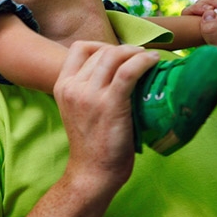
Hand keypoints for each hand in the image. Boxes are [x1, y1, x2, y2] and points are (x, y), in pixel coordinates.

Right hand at [54, 42, 158, 187]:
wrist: (92, 172)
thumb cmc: (91, 143)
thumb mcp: (77, 109)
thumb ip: (85, 89)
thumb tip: (114, 71)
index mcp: (62, 86)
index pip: (79, 49)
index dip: (102, 45)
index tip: (118, 55)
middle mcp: (73, 87)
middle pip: (101, 51)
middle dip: (124, 49)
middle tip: (140, 58)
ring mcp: (90, 95)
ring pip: (114, 56)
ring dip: (136, 52)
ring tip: (149, 59)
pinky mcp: (110, 104)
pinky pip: (128, 71)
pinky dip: (143, 61)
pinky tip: (153, 62)